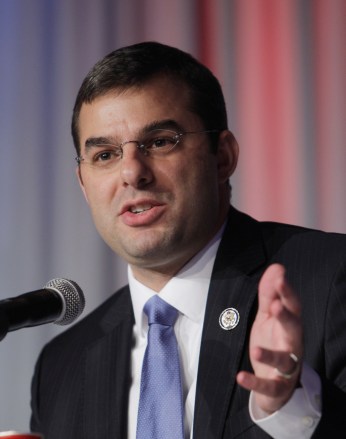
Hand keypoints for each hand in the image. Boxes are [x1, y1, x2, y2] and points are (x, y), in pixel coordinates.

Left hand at [236, 263, 302, 413]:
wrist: (276, 384)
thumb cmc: (273, 343)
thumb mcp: (268, 317)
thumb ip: (269, 294)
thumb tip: (276, 267)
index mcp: (290, 325)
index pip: (292, 306)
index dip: (287, 292)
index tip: (280, 276)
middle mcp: (291, 344)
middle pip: (293, 329)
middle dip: (285, 317)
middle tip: (275, 305)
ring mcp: (286, 366)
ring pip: (283, 360)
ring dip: (270, 355)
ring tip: (255, 349)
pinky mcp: (277, 386)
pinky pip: (268, 385)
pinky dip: (255, 382)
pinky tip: (240, 376)